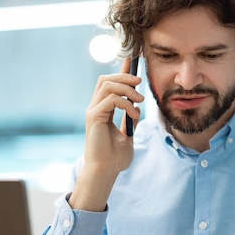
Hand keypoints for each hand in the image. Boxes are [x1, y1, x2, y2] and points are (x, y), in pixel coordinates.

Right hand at [84, 58, 143, 175]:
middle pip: (106, 79)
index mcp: (102, 110)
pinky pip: (110, 99)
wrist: (106, 171)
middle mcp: (95, 108)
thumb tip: (137, 105)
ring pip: (107, 85)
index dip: (121, 72)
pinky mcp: (94, 117)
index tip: (133, 62)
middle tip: (140, 84)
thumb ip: (130, 119)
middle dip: (124, 77)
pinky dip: (125, 103)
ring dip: (127, 89)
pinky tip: (133, 114)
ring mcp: (93, 112)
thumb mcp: (128, 134)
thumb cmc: (115, 158)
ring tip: (140, 102)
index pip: (110, 84)